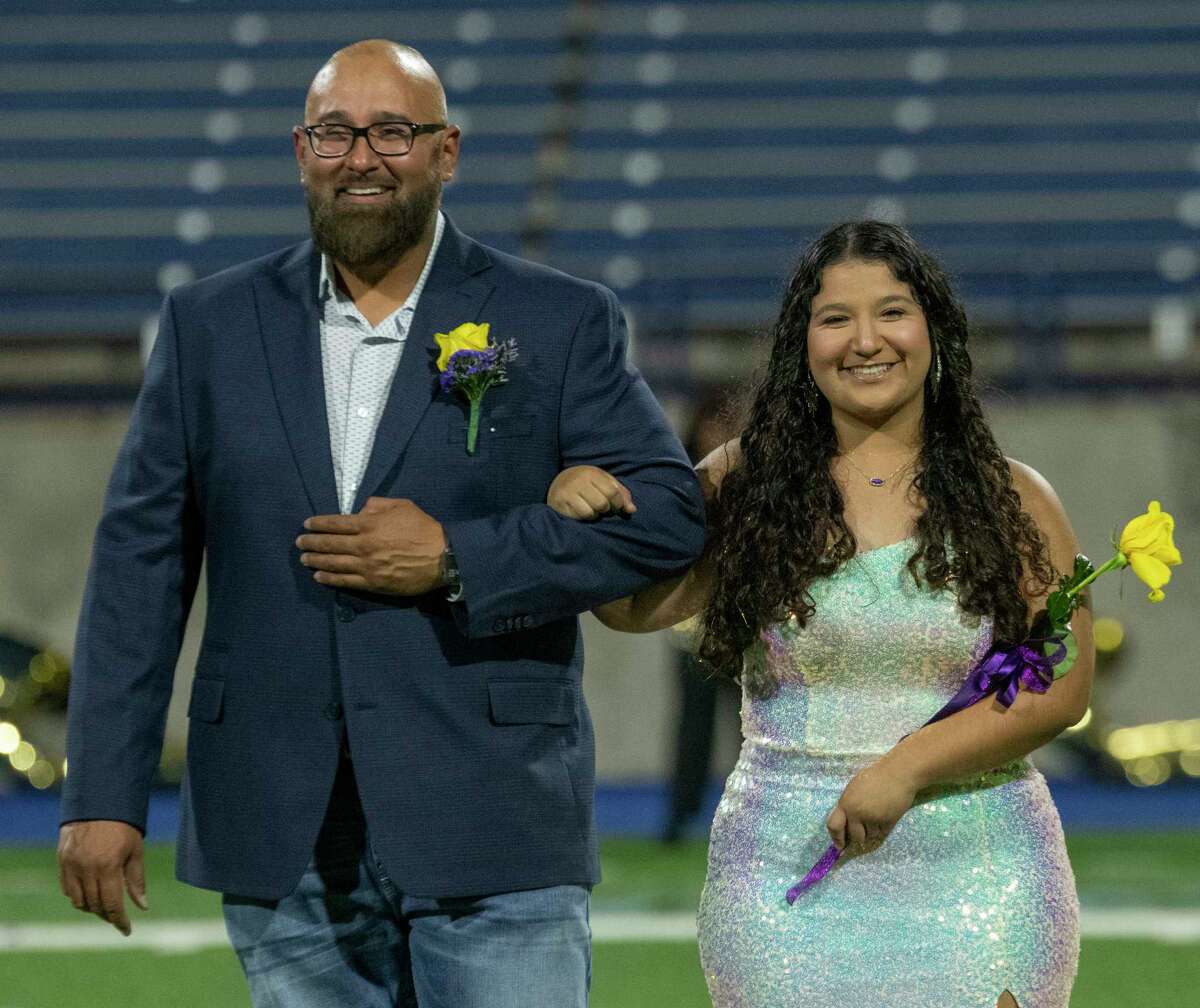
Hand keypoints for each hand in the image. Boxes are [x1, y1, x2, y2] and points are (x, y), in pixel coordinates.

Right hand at [58, 820, 147, 935]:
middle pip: (95, 905)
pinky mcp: (62, 861)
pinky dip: (78, 896)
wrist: (99, 802)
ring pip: (78, 901)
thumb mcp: (135, 851)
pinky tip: (89, 894)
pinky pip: (67, 889)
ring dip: (91, 907)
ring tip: (104, 906)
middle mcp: (86, 869)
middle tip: (118, 918)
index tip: (127, 931)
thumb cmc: (124, 826)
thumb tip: (143, 907)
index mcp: (108, 867)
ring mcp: (71, 865)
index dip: (119, 921)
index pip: (112, 904)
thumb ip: (136, 881)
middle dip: (107, 915)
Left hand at [297, 497, 447, 594]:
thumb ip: (379, 505)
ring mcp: (367, 566)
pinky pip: (345, 581)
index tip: (307, 524)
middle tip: (300, 542)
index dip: (319, 523)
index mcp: (370, 524)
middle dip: (312, 542)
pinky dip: (329, 578)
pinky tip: (319, 576)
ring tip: (304, 559)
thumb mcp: (403, 506)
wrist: (443, 558)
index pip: (336, 523)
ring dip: (316, 561)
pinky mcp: (373, 583)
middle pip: (330, 543)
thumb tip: (361, 510)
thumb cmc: (424, 529)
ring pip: (333, 563)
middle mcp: (364, 545)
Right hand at [547, 465, 635, 519]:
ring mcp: (567, 493)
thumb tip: (632, 510)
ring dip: (594, 516)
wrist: (559, 482)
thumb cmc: (588, 483)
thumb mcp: (605, 482)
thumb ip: (621, 494)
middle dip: (606, 510)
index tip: (617, 507)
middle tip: (604, 509)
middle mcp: (578, 481)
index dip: (619, 504)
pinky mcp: (559, 504)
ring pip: (590, 513)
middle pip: (602, 504)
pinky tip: (581, 512)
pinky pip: (578, 518)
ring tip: (592, 510)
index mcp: (592, 473)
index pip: (612, 493)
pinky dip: (583, 518)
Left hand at [825, 760, 917, 855]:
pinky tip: (885, 815)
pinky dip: (883, 828)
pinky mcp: (887, 822)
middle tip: (864, 827)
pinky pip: (882, 833)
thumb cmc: (874, 778)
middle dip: (859, 835)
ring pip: (870, 836)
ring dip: (872, 831)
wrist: (897, 774)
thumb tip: (845, 824)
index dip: (836, 838)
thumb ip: (848, 806)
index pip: (834, 826)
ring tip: (877, 815)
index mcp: (845, 803)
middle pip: (855, 837)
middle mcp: (857, 813)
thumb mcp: (853, 789)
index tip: (840, 845)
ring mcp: (873, 819)